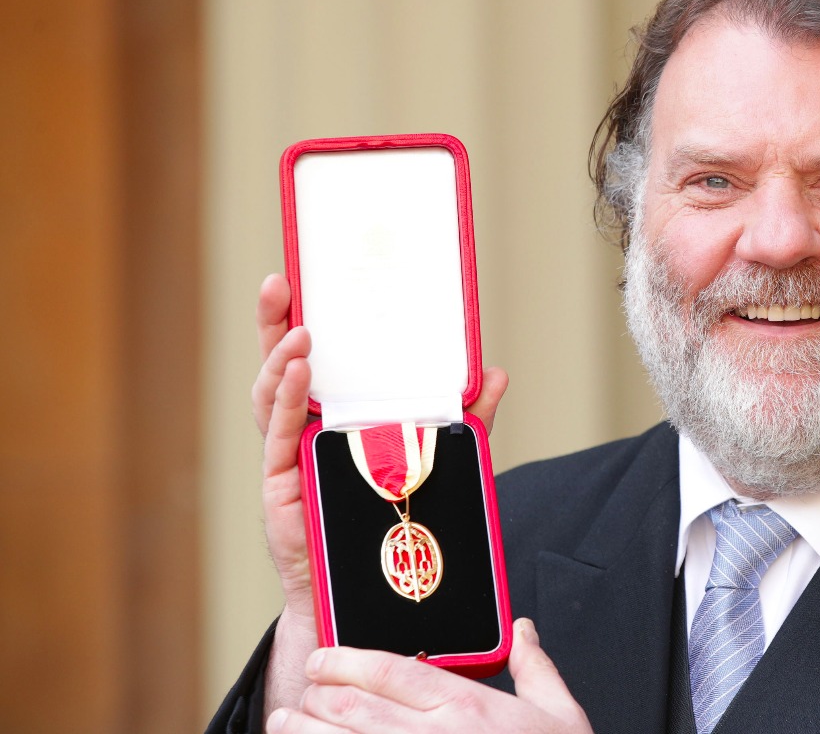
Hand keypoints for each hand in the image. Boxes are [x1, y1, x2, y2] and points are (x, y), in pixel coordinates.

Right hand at [252, 273, 510, 712]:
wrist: (367, 594)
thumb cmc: (391, 524)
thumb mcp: (435, 462)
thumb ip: (461, 421)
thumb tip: (495, 375)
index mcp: (331, 417)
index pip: (311, 358)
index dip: (299, 318)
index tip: (300, 276)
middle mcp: (301, 431)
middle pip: (279, 366)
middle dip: (275, 322)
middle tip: (282, 283)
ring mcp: (287, 457)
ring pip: (272, 397)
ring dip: (282, 359)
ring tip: (302, 331)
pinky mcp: (282, 485)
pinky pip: (280, 436)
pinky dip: (288, 401)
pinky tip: (300, 373)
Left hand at [266, 619, 591, 733]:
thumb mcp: (561, 716)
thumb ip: (536, 668)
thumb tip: (525, 631)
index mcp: (467, 707)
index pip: (388, 670)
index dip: (344, 660)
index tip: (323, 660)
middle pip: (352, 706)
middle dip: (315, 695)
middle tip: (300, 693)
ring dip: (303, 731)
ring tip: (285, 723)